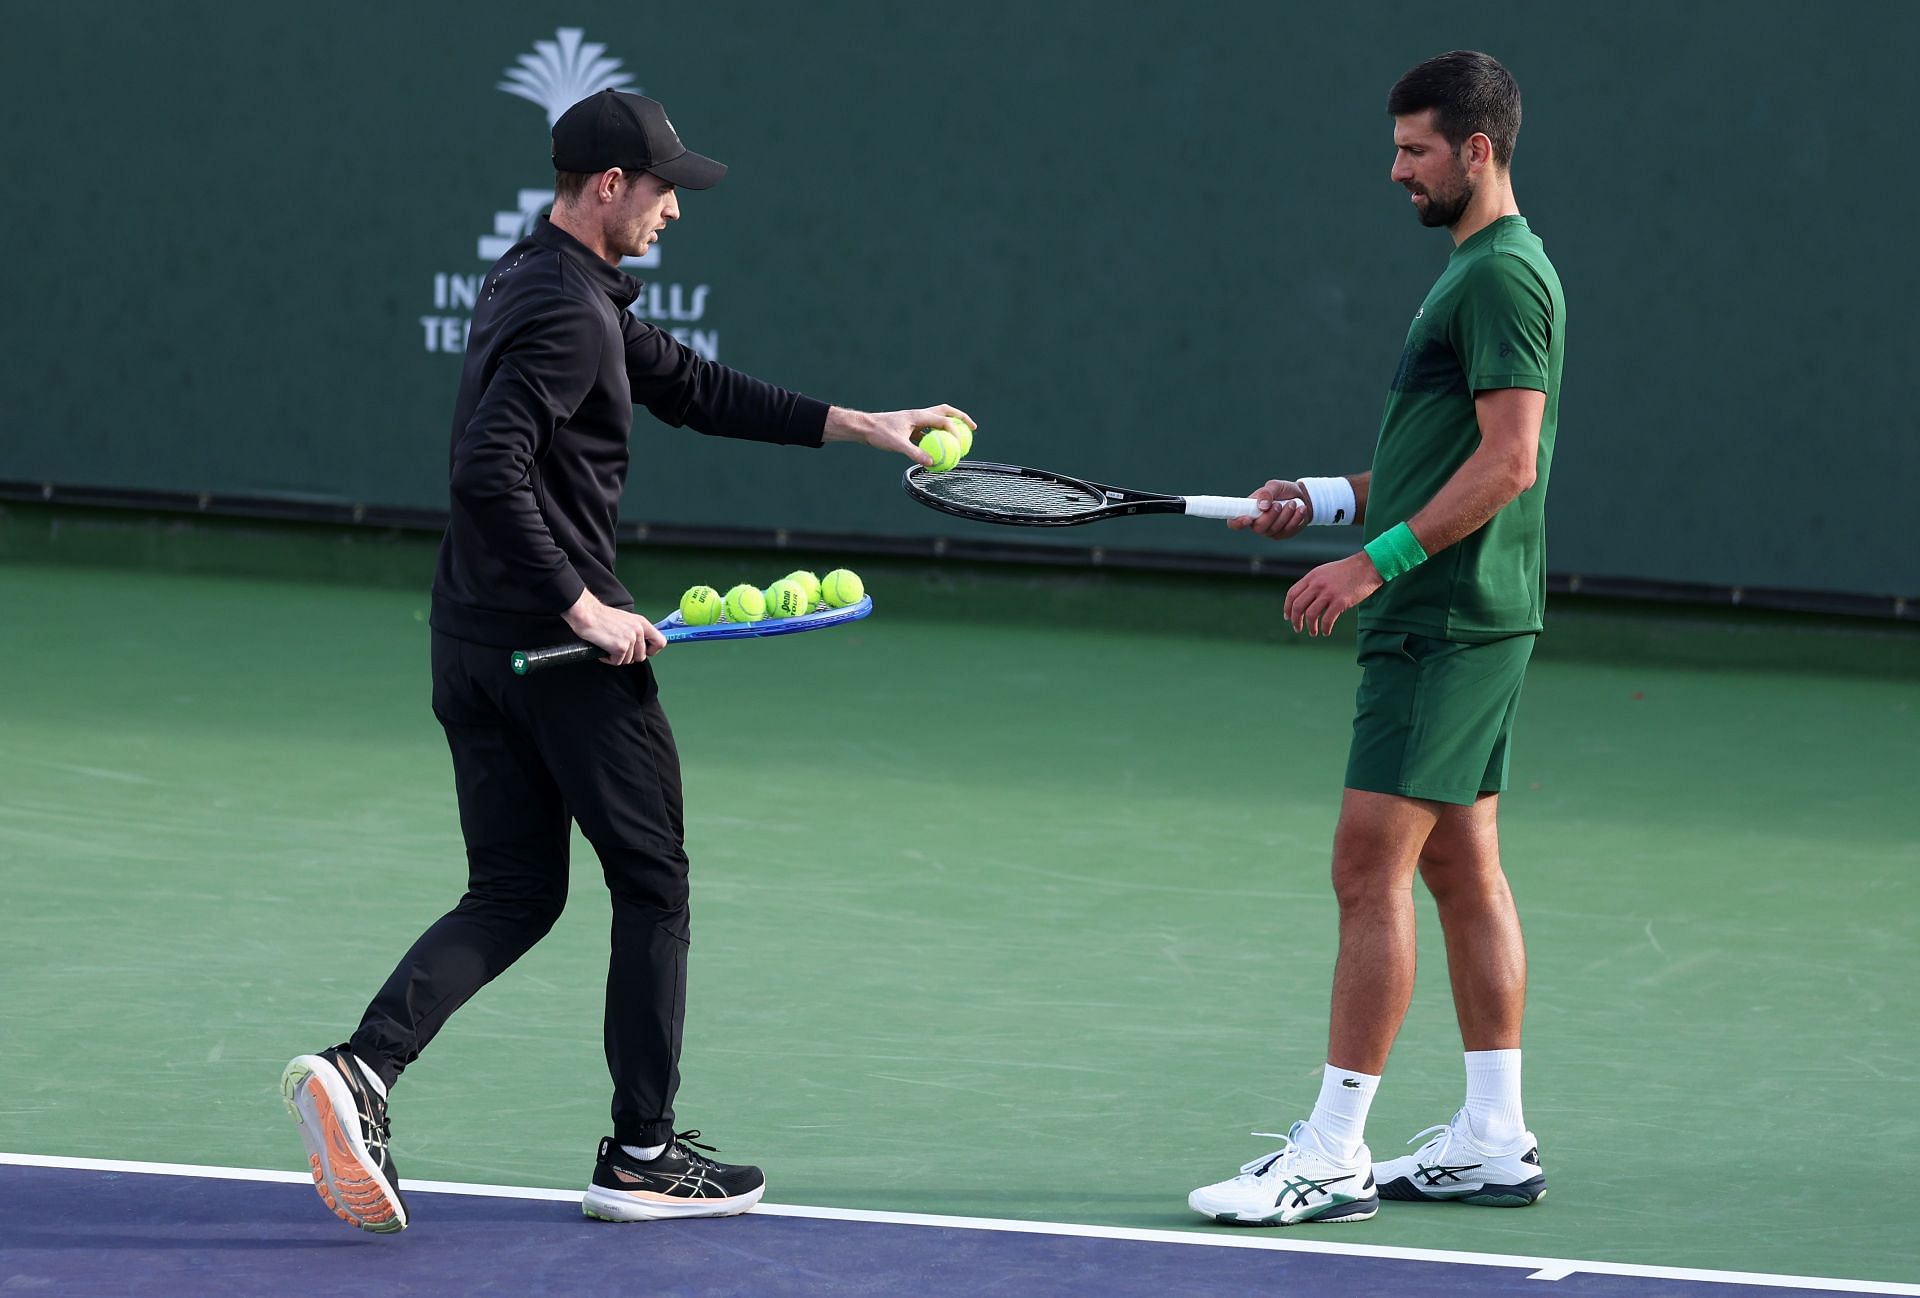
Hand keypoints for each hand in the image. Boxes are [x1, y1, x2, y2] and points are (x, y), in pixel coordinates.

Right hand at [563, 589, 666, 665]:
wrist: (587, 614)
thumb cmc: (601, 617)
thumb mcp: (626, 620)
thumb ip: (636, 631)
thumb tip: (640, 645)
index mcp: (642, 623)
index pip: (661, 642)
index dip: (653, 650)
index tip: (645, 651)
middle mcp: (639, 631)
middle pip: (642, 656)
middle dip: (629, 656)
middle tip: (617, 649)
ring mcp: (630, 639)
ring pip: (629, 660)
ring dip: (617, 657)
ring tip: (608, 646)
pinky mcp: (620, 648)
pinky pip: (617, 662)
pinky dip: (608, 659)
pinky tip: (603, 648)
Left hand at [823, 405, 975, 466]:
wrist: (864, 427)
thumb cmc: (879, 433)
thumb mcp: (897, 445)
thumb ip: (915, 453)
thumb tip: (932, 463)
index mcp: (919, 415)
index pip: (943, 420)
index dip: (956, 430)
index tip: (961, 443)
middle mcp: (919, 414)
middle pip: (946, 412)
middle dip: (961, 419)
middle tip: (973, 428)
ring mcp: (915, 420)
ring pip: (938, 420)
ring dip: (950, 426)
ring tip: (961, 438)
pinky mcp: (910, 427)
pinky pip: (928, 431)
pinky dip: (937, 437)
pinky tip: (939, 449)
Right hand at [1228, 479, 1310, 537]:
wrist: (1302, 497)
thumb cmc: (1283, 491)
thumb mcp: (1275, 486)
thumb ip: (1266, 493)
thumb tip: (1262, 506)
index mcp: (1248, 511)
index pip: (1234, 522)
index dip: (1237, 523)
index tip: (1247, 518)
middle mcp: (1256, 524)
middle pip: (1258, 528)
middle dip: (1270, 516)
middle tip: (1278, 504)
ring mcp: (1270, 531)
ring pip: (1274, 529)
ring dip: (1285, 515)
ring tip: (1293, 503)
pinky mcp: (1283, 535)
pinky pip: (1287, 531)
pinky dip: (1295, 518)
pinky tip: (1300, 509)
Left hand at [1282, 552, 1382, 636]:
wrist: (1368, 567)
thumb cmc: (1347, 571)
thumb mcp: (1325, 572)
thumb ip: (1313, 583)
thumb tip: (1304, 600)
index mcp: (1312, 577)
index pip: (1292, 594)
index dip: (1287, 608)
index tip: (1288, 617)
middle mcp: (1317, 584)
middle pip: (1298, 606)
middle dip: (1295, 620)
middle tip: (1297, 628)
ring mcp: (1328, 592)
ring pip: (1311, 614)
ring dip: (1310, 627)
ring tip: (1313, 633)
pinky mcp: (1341, 601)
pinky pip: (1327, 619)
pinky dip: (1324, 628)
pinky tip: (1326, 632)